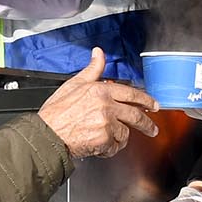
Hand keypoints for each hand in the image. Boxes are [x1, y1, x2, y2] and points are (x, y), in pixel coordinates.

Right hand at [36, 50, 158, 158]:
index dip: (145, 99)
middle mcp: (106, 105)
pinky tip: (99, 145)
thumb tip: (98, 53)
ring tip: (107, 139)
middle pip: (135, 115)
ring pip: (125, 133)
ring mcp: (107, 123)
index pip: (131, 93)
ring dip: (119, 138)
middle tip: (152, 129)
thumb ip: (92, 69)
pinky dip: (109, 149)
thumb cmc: (56, 111)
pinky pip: (115, 147)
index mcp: (101, 90)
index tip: (153, 105)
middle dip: (147, 124)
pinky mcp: (104, 139)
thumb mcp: (74, 84)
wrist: (47, 134)